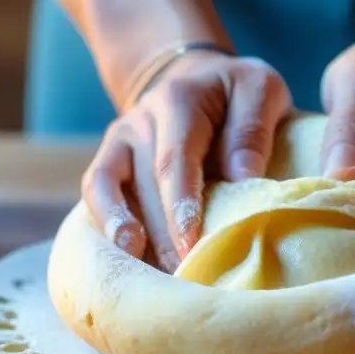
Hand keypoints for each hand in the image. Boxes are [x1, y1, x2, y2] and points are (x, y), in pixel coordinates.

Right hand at [81, 52, 291, 271]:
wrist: (193, 76)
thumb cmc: (235, 92)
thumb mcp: (260, 90)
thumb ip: (253, 129)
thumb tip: (245, 179)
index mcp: (179, 101)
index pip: (175, 159)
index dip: (181, 204)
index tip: (192, 244)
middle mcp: (141, 120)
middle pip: (145, 185)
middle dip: (163, 236)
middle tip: (186, 277)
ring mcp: (119, 140)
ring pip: (112, 191)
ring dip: (131, 236)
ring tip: (154, 276)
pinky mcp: (108, 159)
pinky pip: (95, 192)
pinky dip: (106, 224)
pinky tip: (127, 256)